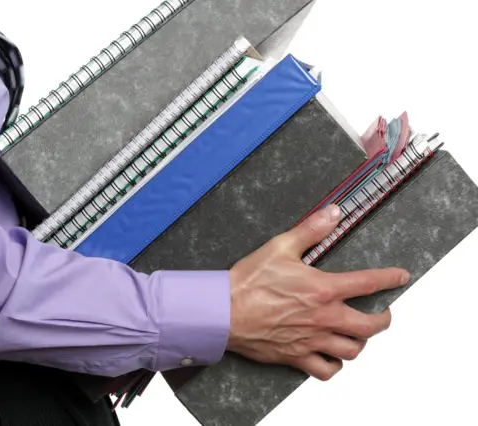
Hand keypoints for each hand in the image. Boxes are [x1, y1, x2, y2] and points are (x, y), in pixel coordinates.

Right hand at [227, 205, 409, 380]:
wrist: (223, 312)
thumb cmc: (248, 282)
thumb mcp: (280, 247)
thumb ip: (310, 230)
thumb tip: (333, 213)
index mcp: (323, 289)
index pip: (369, 283)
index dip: (390, 278)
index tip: (400, 277)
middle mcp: (323, 318)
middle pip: (370, 327)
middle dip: (383, 319)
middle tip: (382, 313)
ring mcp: (311, 340)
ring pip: (353, 350)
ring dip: (360, 342)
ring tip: (357, 333)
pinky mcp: (296, 356)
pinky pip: (326, 371)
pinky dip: (334, 365)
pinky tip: (332, 355)